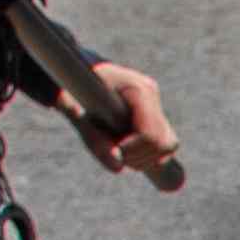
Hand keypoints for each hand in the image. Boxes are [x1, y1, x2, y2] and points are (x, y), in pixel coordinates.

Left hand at [73, 58, 180, 179]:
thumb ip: (96, 141)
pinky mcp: (156, 116)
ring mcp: (157, 106)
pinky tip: (124, 146)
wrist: (74, 72)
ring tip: (115, 147)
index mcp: (138, 89)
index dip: (130, 152)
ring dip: (141, 158)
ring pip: (167, 148)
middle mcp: (153, 96)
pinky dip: (145, 155)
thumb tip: (118, 167)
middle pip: (164, 145)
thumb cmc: (72, 89)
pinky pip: (164, 147)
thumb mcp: (77, 116)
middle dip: (137, 157)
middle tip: (112, 151)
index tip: (110, 151)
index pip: (150, 136)